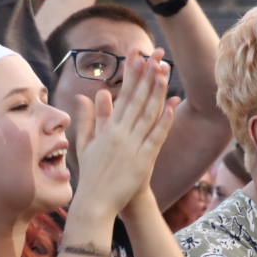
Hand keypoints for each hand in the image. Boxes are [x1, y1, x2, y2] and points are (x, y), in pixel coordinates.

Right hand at [73, 47, 177, 219]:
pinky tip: (171, 105)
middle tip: (156, 53)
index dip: (131, 73)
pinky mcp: (143, 161)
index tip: (137, 53)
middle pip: (136, 99)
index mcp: (108, 129)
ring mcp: (132, 147)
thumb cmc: (92, 174)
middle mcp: (120, 134)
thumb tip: (87, 96)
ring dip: (157, 92)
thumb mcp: (85, 144)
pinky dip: (164, 121)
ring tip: (164, 71)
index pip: (122, 94)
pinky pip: (155, 138)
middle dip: (146, 74)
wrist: (96, 203)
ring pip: (147, 115)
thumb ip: (88, 119)